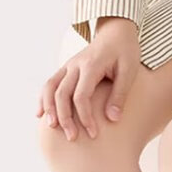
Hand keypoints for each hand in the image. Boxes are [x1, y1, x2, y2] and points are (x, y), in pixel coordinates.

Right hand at [36, 17, 140, 140]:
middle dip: (65, 118)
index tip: (93, 133)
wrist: (116, 33)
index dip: (85, 117)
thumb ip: (120, 94)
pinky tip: (41, 114)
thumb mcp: (129, 71)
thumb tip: (113, 119)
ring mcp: (68, 66)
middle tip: (72, 137)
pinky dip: (44, 99)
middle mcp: (75, 65)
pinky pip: (50, 83)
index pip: (81, 96)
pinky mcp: (67, 69)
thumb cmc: (126, 52)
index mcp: (90, 66)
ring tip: (53, 128)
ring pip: (50, 87)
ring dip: (49, 108)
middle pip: (62, 94)